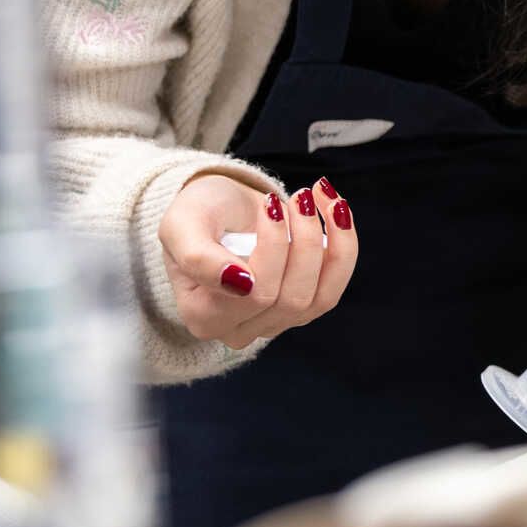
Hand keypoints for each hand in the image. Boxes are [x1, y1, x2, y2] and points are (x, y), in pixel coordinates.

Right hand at [159, 171, 357, 349]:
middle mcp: (238, 330)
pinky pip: (335, 286)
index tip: (271, 203)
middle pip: (291, 298)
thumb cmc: (198, 214)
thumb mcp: (182, 225)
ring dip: (330, 241)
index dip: (273, 247)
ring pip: (320, 298)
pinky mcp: (304, 307)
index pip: (254, 293)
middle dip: (304, 239)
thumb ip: (199, 257)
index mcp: (202, 317)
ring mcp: (274, 323)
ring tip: (317, 198)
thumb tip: (241, 285)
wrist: (220, 208)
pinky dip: (344, 245)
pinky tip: (335, 211)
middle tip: (298, 196)